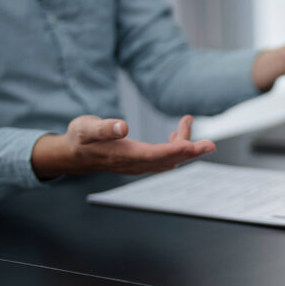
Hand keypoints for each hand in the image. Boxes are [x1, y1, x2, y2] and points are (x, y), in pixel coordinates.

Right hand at [31, 114, 214, 178]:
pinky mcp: (143, 162)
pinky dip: (176, 146)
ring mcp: (141, 165)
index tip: (191, 145)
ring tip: (187, 120)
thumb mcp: (86, 128)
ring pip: (170, 159)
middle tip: (210, 144)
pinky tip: (179, 133)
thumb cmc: (80, 138)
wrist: (74, 154)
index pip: (154, 155)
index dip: (173, 151)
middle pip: (168, 160)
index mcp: (124, 156)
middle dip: (191, 152)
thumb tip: (122, 126)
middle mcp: (136, 164)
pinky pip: (165, 157)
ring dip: (185, 144)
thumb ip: (104, 128)